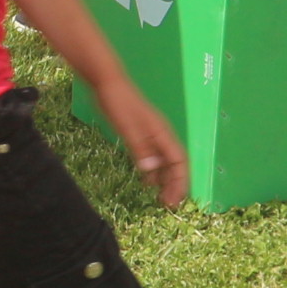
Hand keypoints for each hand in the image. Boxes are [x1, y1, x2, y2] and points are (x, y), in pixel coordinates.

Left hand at [96, 81, 188, 209]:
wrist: (106, 82)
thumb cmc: (117, 102)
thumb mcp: (127, 127)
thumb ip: (140, 148)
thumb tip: (151, 171)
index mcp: (162, 133)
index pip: (180, 161)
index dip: (180, 182)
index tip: (174, 200)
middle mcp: (160, 135)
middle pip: (175, 164)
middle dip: (175, 185)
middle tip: (168, 205)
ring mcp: (151, 134)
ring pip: (165, 162)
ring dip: (165, 180)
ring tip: (160, 198)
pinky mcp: (140, 133)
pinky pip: (153, 156)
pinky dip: (153, 171)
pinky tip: (146, 181)